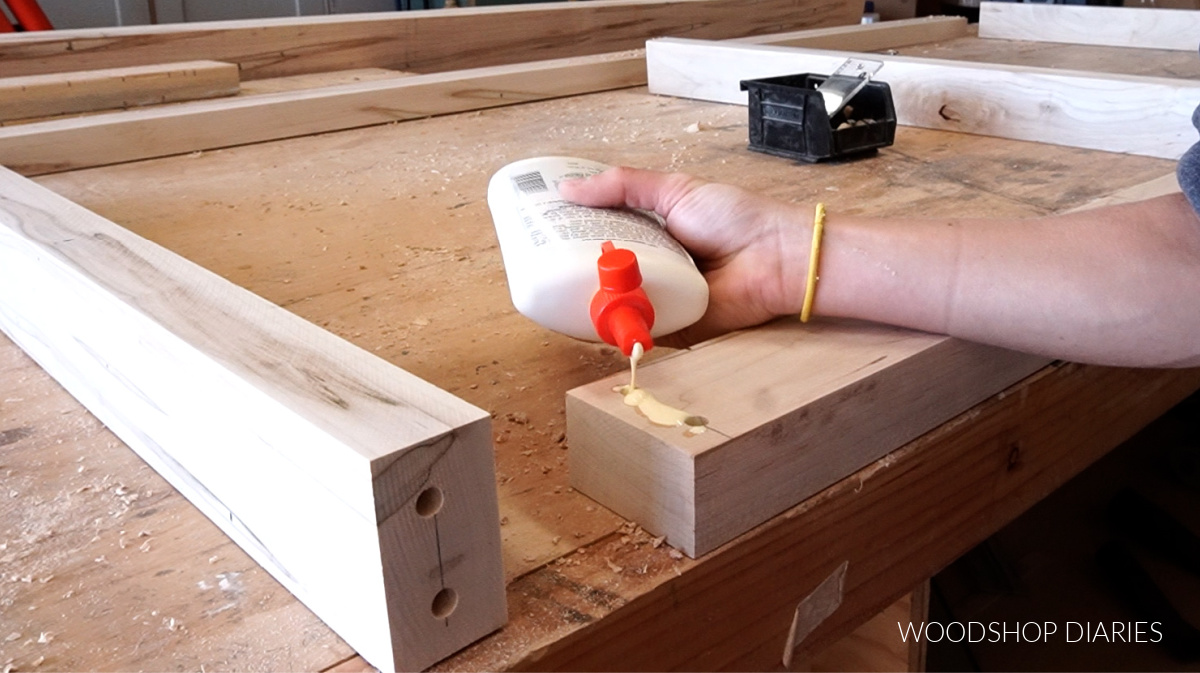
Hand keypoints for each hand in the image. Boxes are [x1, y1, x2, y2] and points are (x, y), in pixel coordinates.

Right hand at [560, 166, 810, 346]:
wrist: (775, 258)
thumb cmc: (735, 219)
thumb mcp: (674, 190)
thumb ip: (622, 186)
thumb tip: (568, 187)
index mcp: (651, 235)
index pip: (602, 237)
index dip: (572, 237)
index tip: (540, 233)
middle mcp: (652, 268)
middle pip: (601, 273)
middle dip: (570, 272)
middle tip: (538, 266)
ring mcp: (659, 299)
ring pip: (612, 304)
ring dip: (585, 302)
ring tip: (552, 293)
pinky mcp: (670, 329)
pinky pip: (634, 331)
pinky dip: (611, 328)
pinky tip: (584, 321)